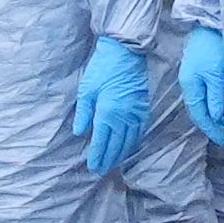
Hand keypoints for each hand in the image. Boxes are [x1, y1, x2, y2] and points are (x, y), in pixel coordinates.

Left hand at [72, 35, 150, 172]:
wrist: (125, 51)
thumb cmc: (102, 68)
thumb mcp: (86, 89)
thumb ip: (84, 113)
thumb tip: (80, 133)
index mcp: (108, 112)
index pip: (102, 141)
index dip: (97, 156)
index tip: (93, 166)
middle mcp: (124, 116)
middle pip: (116, 145)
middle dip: (108, 159)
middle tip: (102, 170)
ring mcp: (136, 113)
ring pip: (129, 141)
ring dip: (121, 154)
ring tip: (114, 163)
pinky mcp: (143, 107)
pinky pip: (140, 131)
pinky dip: (134, 142)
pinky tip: (129, 147)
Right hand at [177, 23, 223, 144]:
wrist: (209, 23)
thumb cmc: (214, 47)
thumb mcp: (218, 74)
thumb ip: (216, 96)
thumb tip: (215, 117)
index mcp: (191, 86)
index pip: (200, 115)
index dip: (212, 130)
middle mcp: (189, 84)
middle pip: (200, 112)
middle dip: (214, 127)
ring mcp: (193, 78)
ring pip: (203, 104)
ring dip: (215, 117)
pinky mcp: (200, 72)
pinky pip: (205, 96)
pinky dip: (214, 106)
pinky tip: (223, 109)